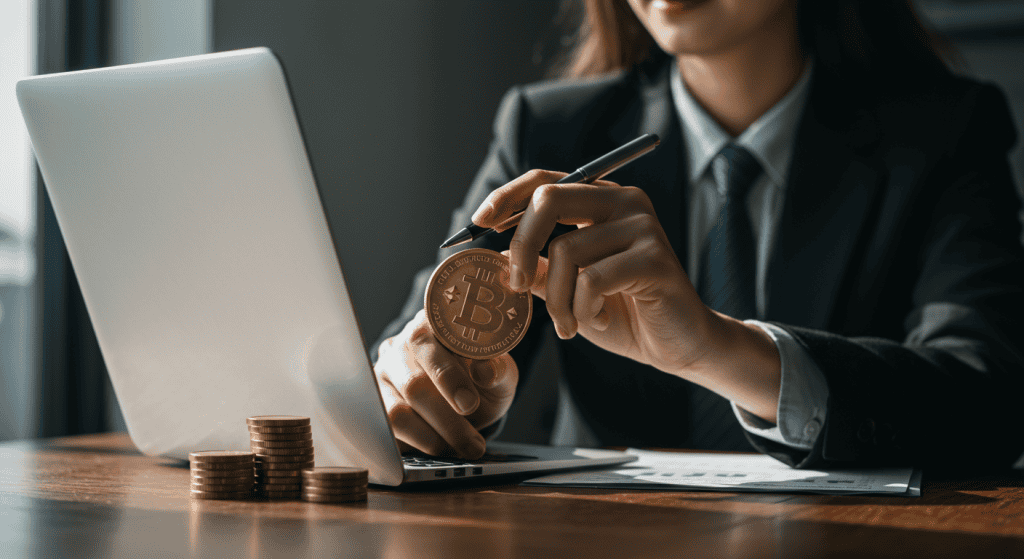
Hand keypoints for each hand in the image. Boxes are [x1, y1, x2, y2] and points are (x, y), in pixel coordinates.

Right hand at [373, 309, 517, 457]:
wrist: (468, 400)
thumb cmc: (481, 379)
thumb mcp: (499, 372)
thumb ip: (497, 369)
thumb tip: (485, 369)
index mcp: (433, 325)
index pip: (430, 344)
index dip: (449, 376)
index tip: (470, 404)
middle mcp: (402, 347)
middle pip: (414, 384)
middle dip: (446, 418)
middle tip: (473, 441)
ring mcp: (384, 376)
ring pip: (397, 412)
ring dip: (434, 438)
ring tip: (464, 448)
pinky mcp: (376, 405)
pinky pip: (388, 431)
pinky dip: (419, 445)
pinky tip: (442, 448)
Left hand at [472, 169, 780, 421]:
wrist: (676, 345)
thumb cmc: (621, 313)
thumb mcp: (565, 288)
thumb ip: (535, 267)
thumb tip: (490, 255)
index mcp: (601, 199)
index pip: (543, 180)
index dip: (504, 198)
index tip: (477, 225)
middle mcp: (624, 201)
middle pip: (548, 200)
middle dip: (519, 246)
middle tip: (513, 284)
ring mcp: (642, 226)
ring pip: (565, 251)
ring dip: (554, 299)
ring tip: (566, 323)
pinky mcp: (654, 258)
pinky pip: (592, 279)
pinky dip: (581, 308)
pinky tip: (593, 320)